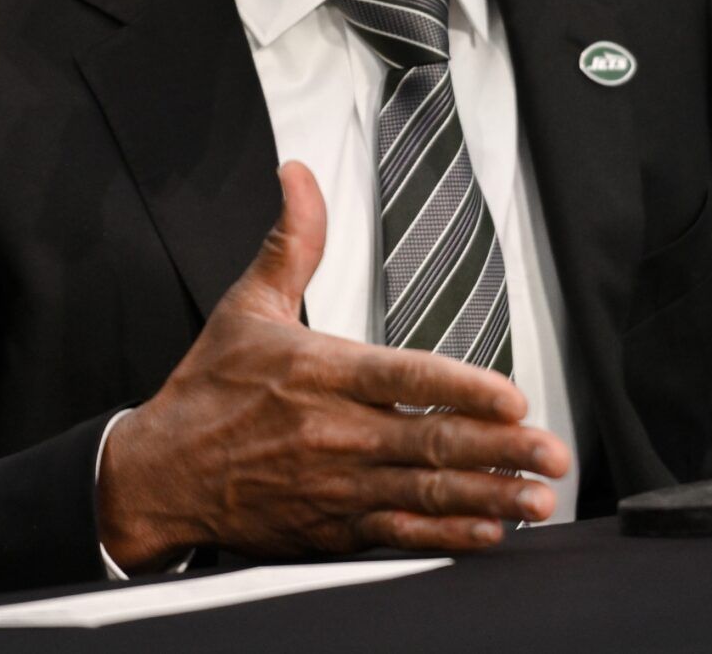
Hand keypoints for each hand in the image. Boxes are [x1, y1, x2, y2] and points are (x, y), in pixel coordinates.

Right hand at [96, 160, 570, 571]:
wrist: (159, 475)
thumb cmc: (206, 390)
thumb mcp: (245, 305)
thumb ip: (291, 241)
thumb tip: (298, 177)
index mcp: (319, 372)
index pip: (404, 378)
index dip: (462, 390)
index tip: (512, 397)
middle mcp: (333, 432)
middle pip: (430, 441)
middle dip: (501, 448)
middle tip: (552, 451)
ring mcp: (336, 485)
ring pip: (425, 492)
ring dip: (490, 494)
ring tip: (539, 496)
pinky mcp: (331, 527)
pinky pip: (399, 534)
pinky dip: (446, 534)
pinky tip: (486, 530)